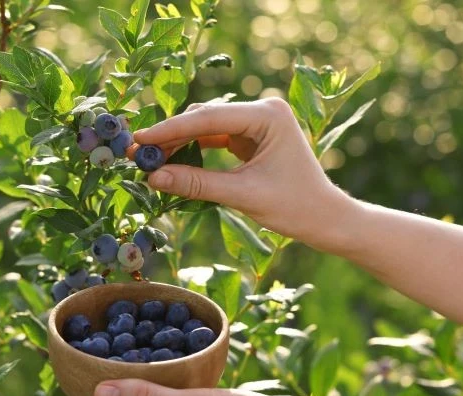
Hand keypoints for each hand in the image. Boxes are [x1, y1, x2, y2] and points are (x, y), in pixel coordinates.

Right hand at [129, 98, 362, 253]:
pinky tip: (172, 163)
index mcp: (267, 115)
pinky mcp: (251, 137)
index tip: (139, 141)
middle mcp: (262, 111)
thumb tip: (153, 178)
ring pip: (206, 128)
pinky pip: (214, 139)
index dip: (170, 130)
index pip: (208, 119)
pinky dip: (193, 151)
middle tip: (137, 154)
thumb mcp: (242, 195)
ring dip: (179, 144)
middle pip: (204, 118)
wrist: (325, 218)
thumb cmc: (294, 207)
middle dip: (171, 137)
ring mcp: (257, 123)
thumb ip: (197, 184)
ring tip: (150, 161)